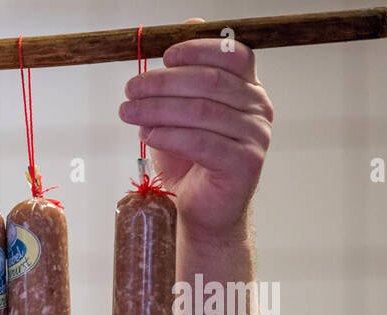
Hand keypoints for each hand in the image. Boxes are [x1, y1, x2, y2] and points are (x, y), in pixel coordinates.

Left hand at [118, 17, 272, 244]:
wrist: (200, 211)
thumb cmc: (189, 161)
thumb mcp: (180, 115)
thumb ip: (181, 80)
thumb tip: (179, 32)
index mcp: (248, 89)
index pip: (232, 54)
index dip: (198, 50)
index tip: (163, 56)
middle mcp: (259, 108)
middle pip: (210, 82)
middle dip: (163, 82)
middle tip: (129, 89)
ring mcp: (256, 136)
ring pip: (203, 111)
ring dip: (158, 109)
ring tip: (127, 112)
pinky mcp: (245, 164)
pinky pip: (202, 142)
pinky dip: (169, 136)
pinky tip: (146, 136)